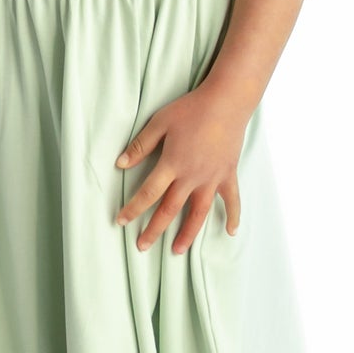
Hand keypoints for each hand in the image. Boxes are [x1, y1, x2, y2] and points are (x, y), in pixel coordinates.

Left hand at [113, 87, 247, 253]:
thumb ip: (140, 145)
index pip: (147, 193)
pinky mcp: (229, 175)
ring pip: (198, 213)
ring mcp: (212, 178)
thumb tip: (120, 164)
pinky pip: (232, 200)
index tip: (121, 221)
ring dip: (187, 234)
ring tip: (177, 251)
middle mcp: (191, 177)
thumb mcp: (160, 122)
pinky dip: (233, 216)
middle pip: (169, 209)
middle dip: (154, 230)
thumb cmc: (191, 109)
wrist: (226, 102)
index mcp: (172, 164)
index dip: (132, 209)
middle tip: (142, 246)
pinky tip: (230, 232)